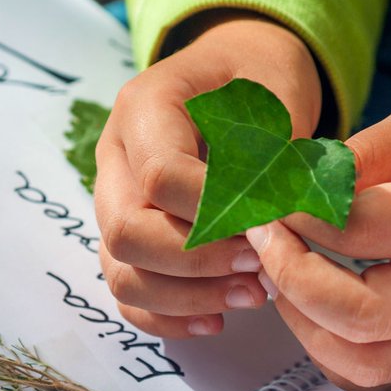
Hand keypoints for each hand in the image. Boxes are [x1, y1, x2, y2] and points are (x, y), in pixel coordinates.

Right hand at [95, 13, 323, 337]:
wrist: (238, 71)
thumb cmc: (258, 77)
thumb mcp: (276, 88)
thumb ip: (273, 146)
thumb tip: (275, 217)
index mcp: (143, 107)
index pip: (160, 176)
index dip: (214, 213)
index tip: (267, 226)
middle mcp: (115, 158)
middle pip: (126, 232)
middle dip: (197, 262)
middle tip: (259, 266)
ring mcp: (114, 201)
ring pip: (122, 272)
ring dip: (187, 297)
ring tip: (253, 295)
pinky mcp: (129, 238)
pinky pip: (129, 292)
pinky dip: (169, 317)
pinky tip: (219, 319)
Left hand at [248, 93, 390, 390]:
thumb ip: (362, 154)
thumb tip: (294, 187)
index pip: (368, 230)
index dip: (304, 214)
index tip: (276, 195)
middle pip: (365, 316)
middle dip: (293, 278)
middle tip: (265, 238)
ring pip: (368, 364)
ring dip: (306, 325)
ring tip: (286, 275)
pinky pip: (376, 379)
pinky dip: (330, 353)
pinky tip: (314, 308)